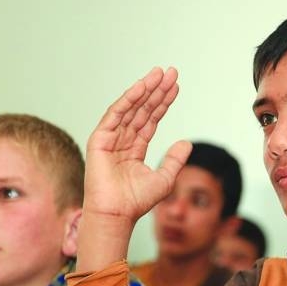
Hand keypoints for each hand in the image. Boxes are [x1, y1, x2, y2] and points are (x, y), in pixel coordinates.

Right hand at [84, 67, 192, 222]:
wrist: (117, 214)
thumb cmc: (136, 202)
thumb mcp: (164, 179)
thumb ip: (174, 160)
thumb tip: (186, 143)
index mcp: (134, 149)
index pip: (151, 119)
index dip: (163, 102)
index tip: (176, 86)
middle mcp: (122, 140)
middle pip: (142, 109)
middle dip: (156, 90)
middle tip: (171, 72)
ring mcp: (110, 138)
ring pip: (130, 108)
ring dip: (145, 89)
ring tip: (159, 74)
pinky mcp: (99, 139)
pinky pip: (116, 114)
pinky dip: (128, 99)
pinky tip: (141, 87)